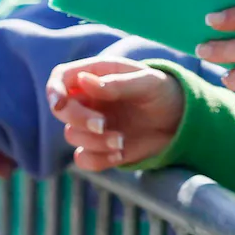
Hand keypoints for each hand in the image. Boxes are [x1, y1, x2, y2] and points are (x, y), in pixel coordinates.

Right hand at [47, 58, 184, 170]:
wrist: (180, 120)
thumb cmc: (164, 92)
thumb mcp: (148, 83)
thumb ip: (117, 83)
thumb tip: (83, 80)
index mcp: (98, 75)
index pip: (61, 77)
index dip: (54, 90)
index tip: (60, 104)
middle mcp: (89, 99)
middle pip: (61, 109)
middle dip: (78, 119)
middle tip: (104, 125)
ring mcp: (92, 124)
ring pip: (71, 135)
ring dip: (95, 141)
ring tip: (122, 140)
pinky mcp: (99, 147)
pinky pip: (83, 158)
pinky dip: (98, 160)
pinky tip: (120, 154)